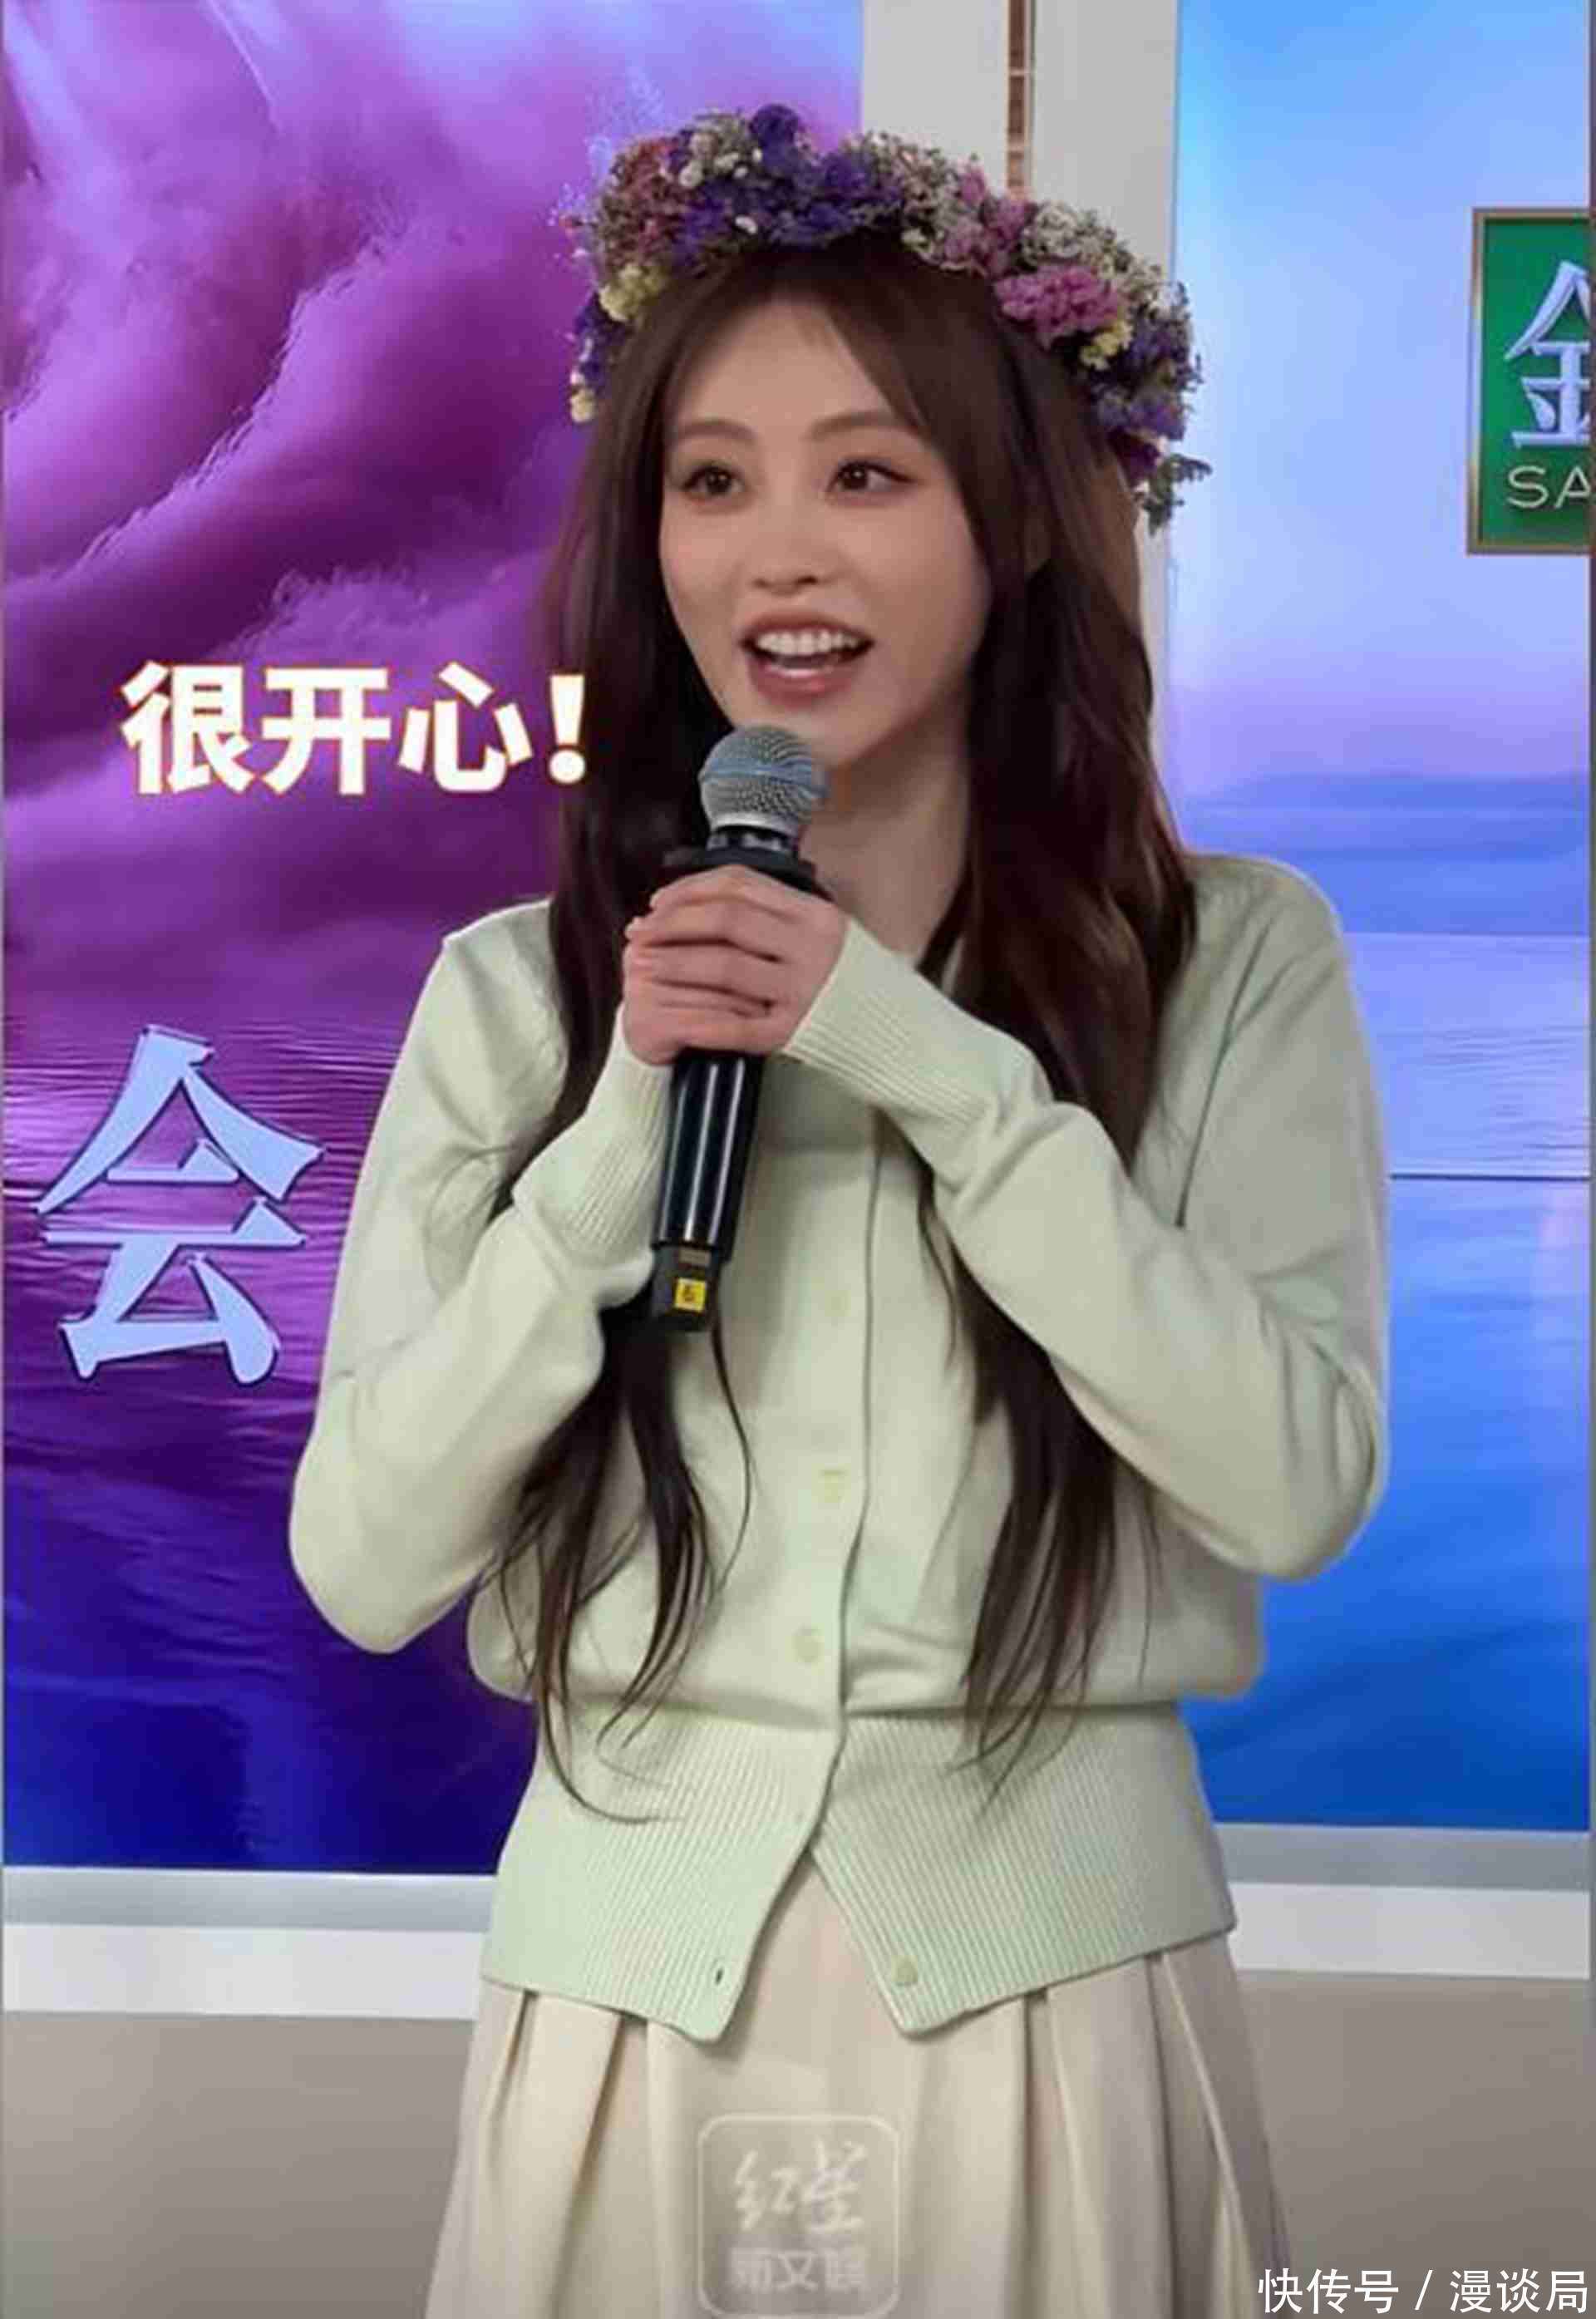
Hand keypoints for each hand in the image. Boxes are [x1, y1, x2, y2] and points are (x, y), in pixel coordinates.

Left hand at [621, 863, 846, 1067]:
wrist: (890, 1031)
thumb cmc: (840, 978)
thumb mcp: (815, 931)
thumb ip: (769, 913)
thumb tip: (693, 900)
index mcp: (813, 914)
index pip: (739, 885)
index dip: (689, 890)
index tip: (657, 903)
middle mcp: (812, 947)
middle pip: (726, 921)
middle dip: (673, 924)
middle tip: (641, 934)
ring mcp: (805, 991)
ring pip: (724, 968)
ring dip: (675, 965)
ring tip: (643, 966)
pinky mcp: (796, 1033)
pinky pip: (737, 1027)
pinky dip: (699, 1023)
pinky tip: (671, 1020)